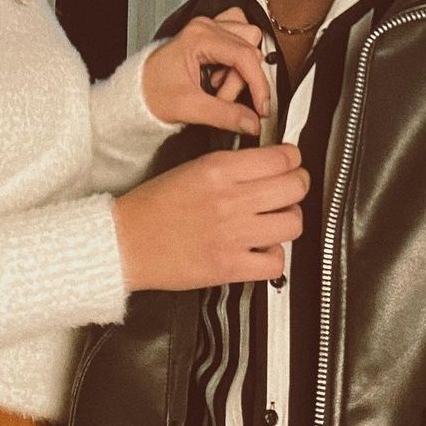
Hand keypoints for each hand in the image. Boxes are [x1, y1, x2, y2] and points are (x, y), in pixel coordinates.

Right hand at [112, 143, 307, 290]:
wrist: (126, 241)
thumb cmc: (152, 207)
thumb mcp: (191, 168)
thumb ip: (231, 166)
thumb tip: (268, 165)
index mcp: (218, 170)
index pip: (280, 158)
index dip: (293, 159)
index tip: (292, 161)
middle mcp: (229, 200)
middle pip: (294, 187)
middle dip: (299, 184)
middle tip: (293, 187)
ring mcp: (232, 235)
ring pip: (292, 223)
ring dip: (289, 219)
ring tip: (278, 219)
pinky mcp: (229, 267)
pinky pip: (276, 262)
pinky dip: (275, 256)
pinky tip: (262, 248)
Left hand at [142, 8, 269, 135]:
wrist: (138, 91)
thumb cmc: (153, 93)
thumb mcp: (188, 108)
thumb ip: (224, 115)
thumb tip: (253, 122)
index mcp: (199, 36)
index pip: (245, 56)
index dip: (258, 84)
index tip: (261, 108)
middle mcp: (206, 26)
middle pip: (249, 50)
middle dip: (241, 81)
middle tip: (221, 99)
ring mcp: (210, 27)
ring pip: (249, 42)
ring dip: (240, 69)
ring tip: (217, 86)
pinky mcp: (213, 34)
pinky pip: (241, 38)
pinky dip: (239, 58)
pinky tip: (222, 73)